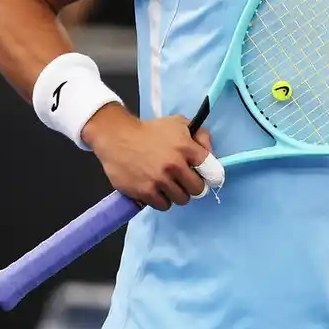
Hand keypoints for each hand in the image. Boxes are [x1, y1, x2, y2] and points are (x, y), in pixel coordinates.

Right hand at [81, 105, 214, 209]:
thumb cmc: (150, 130)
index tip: (202, 174)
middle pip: (197, 188)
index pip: (210, 168)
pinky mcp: (145, 192)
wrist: (117, 137)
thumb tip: (211, 154)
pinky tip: (157, 191)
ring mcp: (159, 180)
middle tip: (184, 181)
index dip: (208, 173)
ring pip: (181, 199)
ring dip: (177, 194)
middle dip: (192, 185)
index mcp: (186, 147)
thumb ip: (200, 135)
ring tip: (168, 185)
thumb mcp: (179, 123)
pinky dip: (162, 200)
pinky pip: (164, 205)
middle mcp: (174, 165)